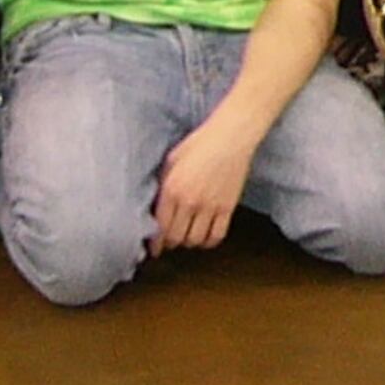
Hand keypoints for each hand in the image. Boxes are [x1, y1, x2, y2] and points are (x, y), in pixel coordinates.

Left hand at [153, 113, 257, 249]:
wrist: (231, 136)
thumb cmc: (200, 143)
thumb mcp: (172, 160)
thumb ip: (163, 185)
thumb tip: (157, 206)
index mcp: (172, 189)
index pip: (160, 227)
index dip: (155, 243)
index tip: (154, 248)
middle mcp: (190, 201)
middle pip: (176, 238)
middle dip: (170, 243)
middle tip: (169, 241)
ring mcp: (210, 206)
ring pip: (195, 240)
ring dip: (189, 242)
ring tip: (187, 236)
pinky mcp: (228, 208)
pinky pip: (216, 236)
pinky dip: (208, 241)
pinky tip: (204, 237)